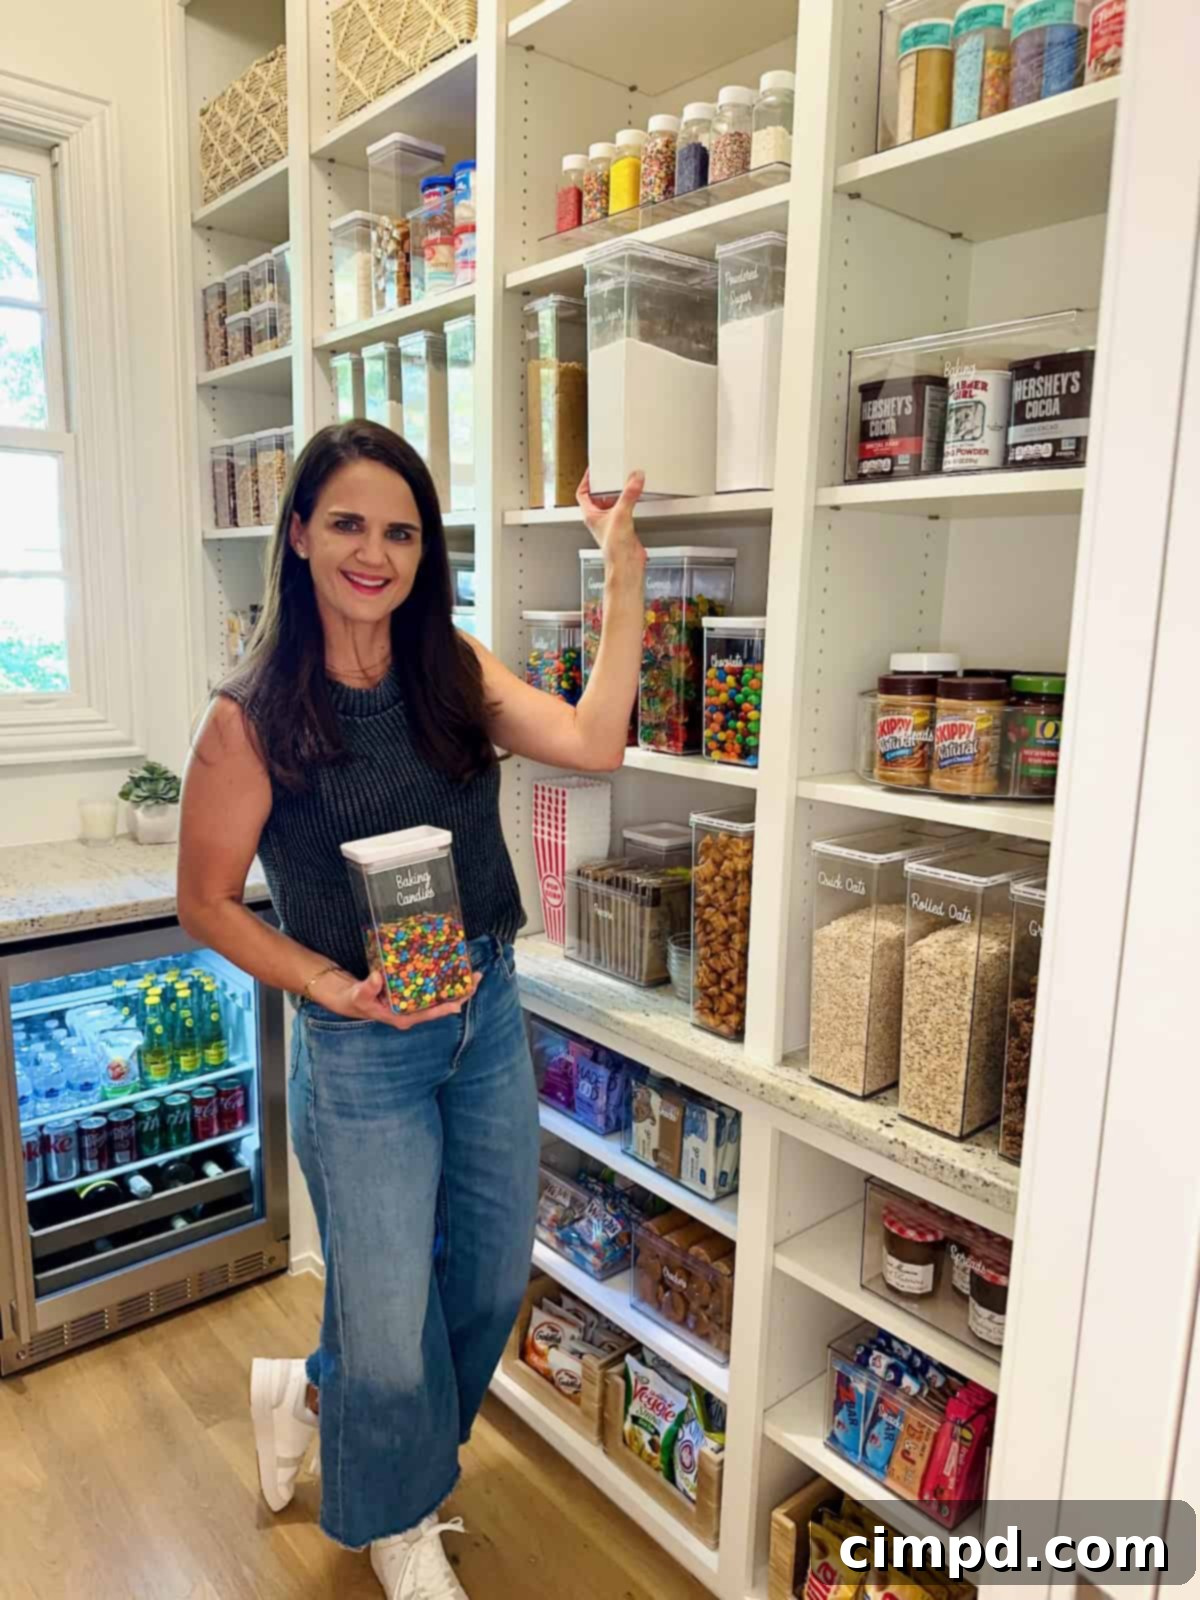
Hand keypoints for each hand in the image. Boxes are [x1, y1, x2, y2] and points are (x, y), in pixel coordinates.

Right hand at [309, 966, 480, 1030]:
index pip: (428, 1013)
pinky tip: (450, 965)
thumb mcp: (359, 995)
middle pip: (440, 1003)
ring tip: (472, 971)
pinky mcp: (411, 991)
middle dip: (459, 993)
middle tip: (477, 977)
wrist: (349, 997)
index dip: (445, 1007)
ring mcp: (413, 1002)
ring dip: (455, 984)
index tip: (460, 1001)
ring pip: (439, 994)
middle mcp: (412, 1011)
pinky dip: (441, 977)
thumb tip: (378, 977)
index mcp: (403, 1017)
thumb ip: (367, 988)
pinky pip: (430, 986)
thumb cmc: (355, 1000)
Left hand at [577, 469, 645, 574]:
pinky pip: (624, 511)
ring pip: (612, 504)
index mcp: (591, 515)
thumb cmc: (614, 549)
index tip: (592, 472)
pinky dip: (628, 503)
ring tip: (625, 485)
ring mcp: (611, 524)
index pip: (583, 494)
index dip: (586, 481)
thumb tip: (635, 478)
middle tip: (611, 476)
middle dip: (605, 487)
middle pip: (598, 498)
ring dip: (618, 495)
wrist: (626, 565)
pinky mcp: (623, 528)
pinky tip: (635, 500)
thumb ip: (629, 495)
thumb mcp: (621, 514)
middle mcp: (599, 519)